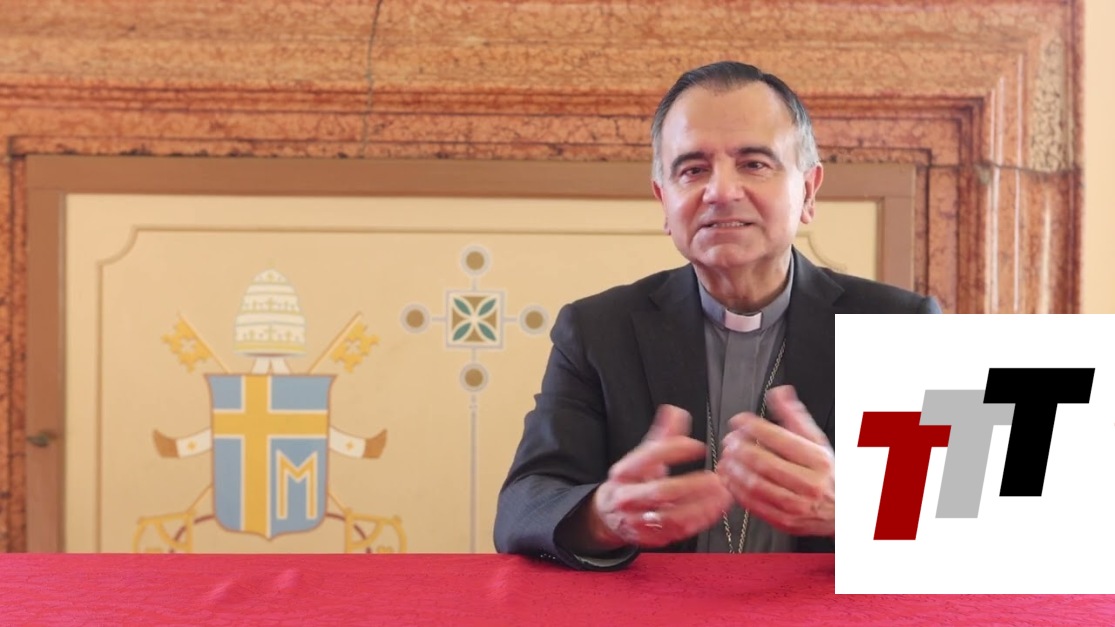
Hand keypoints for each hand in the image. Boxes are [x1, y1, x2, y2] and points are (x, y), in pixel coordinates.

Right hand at [569, 405, 732, 552]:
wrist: (610, 515)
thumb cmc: (633, 480)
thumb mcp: (642, 456)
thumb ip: (663, 435)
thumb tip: (675, 411)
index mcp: (624, 471)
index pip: (649, 456)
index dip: (675, 449)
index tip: (698, 446)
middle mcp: (627, 496)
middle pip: (660, 491)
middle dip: (692, 485)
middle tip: (716, 478)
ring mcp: (637, 520)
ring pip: (671, 516)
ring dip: (701, 506)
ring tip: (723, 495)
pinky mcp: (650, 537)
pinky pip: (678, 531)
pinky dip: (700, 521)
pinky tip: (716, 509)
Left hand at [716, 385, 834, 536]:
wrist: (843, 512)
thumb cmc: (829, 474)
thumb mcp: (818, 442)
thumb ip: (795, 417)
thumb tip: (780, 393)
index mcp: (818, 460)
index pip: (781, 439)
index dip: (755, 427)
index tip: (740, 420)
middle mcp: (809, 483)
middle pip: (765, 462)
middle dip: (740, 448)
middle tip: (729, 440)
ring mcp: (797, 504)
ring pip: (757, 484)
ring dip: (735, 469)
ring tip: (726, 457)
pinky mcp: (784, 520)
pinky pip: (754, 505)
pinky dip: (737, 490)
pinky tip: (729, 478)